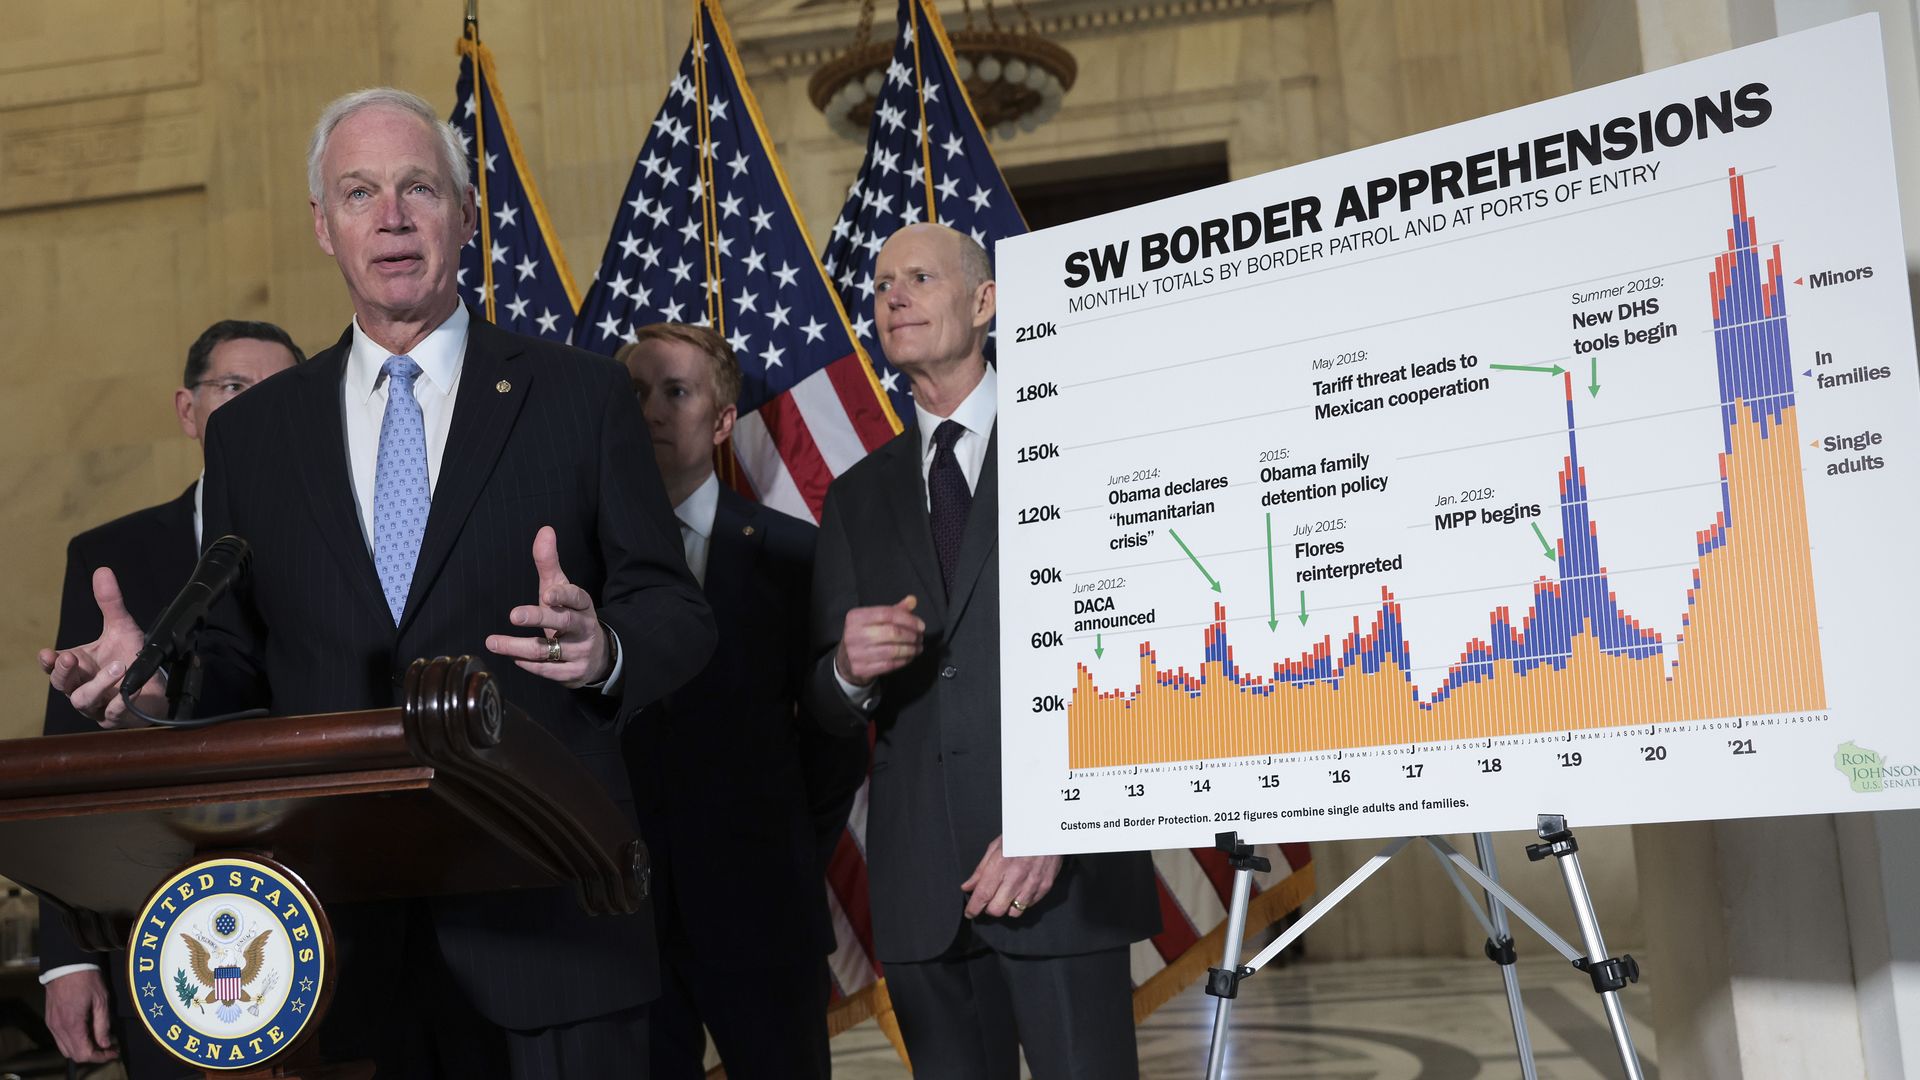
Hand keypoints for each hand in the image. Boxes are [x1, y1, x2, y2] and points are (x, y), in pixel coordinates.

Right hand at [39, 567, 158, 728]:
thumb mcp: (121, 627)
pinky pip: (113, 714)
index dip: (48, 662)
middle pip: (62, 685)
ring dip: (98, 683)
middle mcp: (82, 687)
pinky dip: (119, 701)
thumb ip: (110, 603)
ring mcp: (98, 705)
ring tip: (118, 666)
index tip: (47, 653)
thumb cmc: (130, 657)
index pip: (54, 667)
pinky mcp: (118, 718)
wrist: (156, 684)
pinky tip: (129, 690)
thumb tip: (103, 571)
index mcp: (78, 667)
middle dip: (64, 672)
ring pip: (84, 700)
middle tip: (72, 658)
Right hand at [44, 968, 117, 1063]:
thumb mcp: (101, 1001)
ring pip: (66, 1049)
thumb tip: (106, 1044)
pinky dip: (74, 1042)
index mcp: (72, 1024)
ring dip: (82, 1050)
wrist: (66, 965)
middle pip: (74, 1055)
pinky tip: (87, 1034)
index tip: (113, 1053)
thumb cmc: (86, 979)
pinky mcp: (50, 1020)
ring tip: (100, 1042)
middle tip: (109, 1049)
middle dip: (92, 1055)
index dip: (100, 1057)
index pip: (84, 1053)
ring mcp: (52, 1025)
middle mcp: (58, 1028)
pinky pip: (60, 1040)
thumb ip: (102, 1025)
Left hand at [485, 527, 610, 687]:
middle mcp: (584, 628)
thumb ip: (549, 562)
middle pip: (563, 623)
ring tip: (492, 642)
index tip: (548, 593)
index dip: (564, 595)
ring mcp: (580, 652)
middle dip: (539, 618)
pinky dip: (530, 665)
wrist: (596, 654)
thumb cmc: (570, 614)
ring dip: (518, 647)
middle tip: (514, 615)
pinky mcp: (573, 673)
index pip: (577, 597)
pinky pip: (549, 671)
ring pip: (548, 651)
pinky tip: (514, 658)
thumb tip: (545, 530)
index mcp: (582, 605)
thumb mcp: (561, 589)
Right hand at [834, 596, 923, 686]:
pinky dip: (903, 660)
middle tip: (920, 637)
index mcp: (856, 617)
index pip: (887, 614)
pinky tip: (909, 657)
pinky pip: (889, 665)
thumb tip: (912, 600)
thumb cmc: (865, 634)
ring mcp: (855, 653)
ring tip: (917, 647)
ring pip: (892, 651)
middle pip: (891, 632)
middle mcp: (853, 634)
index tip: (921, 626)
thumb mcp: (875, 619)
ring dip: (910, 649)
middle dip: (911, 635)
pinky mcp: (860, 668)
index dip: (908, 619)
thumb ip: (894, 610)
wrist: (845, 659)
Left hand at [960, 835, 1061, 918]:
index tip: (970, 912)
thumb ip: (980, 870)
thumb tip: (968, 887)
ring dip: (1006, 907)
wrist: (1048, 830)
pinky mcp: (1044, 887)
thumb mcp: (995, 847)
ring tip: (1006, 895)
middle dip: (989, 909)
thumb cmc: (1020, 835)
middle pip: (997, 910)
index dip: (973, 908)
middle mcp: (1016, 876)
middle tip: (989, 901)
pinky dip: (1021, 902)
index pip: (983, 895)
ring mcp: (1032, 883)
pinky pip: (1029, 905)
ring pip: (1013, 913)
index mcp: (1000, 864)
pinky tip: (1020, 890)